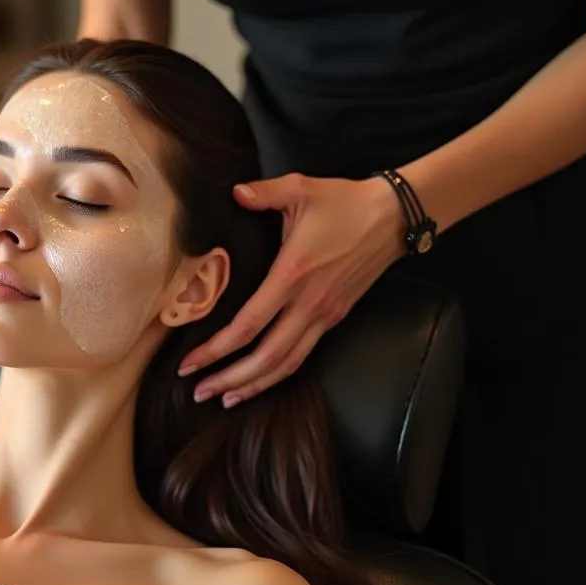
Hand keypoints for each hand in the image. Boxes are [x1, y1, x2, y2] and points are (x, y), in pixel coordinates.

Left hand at [179, 173, 406, 407]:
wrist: (395, 217)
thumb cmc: (346, 202)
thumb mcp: (301, 187)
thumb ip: (263, 192)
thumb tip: (234, 193)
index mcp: (292, 275)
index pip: (249, 325)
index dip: (216, 349)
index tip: (189, 362)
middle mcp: (308, 304)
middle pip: (266, 358)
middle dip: (229, 378)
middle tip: (198, 392)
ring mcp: (325, 315)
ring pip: (287, 365)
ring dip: (254, 385)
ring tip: (224, 397)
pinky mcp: (335, 318)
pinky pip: (303, 355)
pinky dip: (279, 374)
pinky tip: (260, 379)